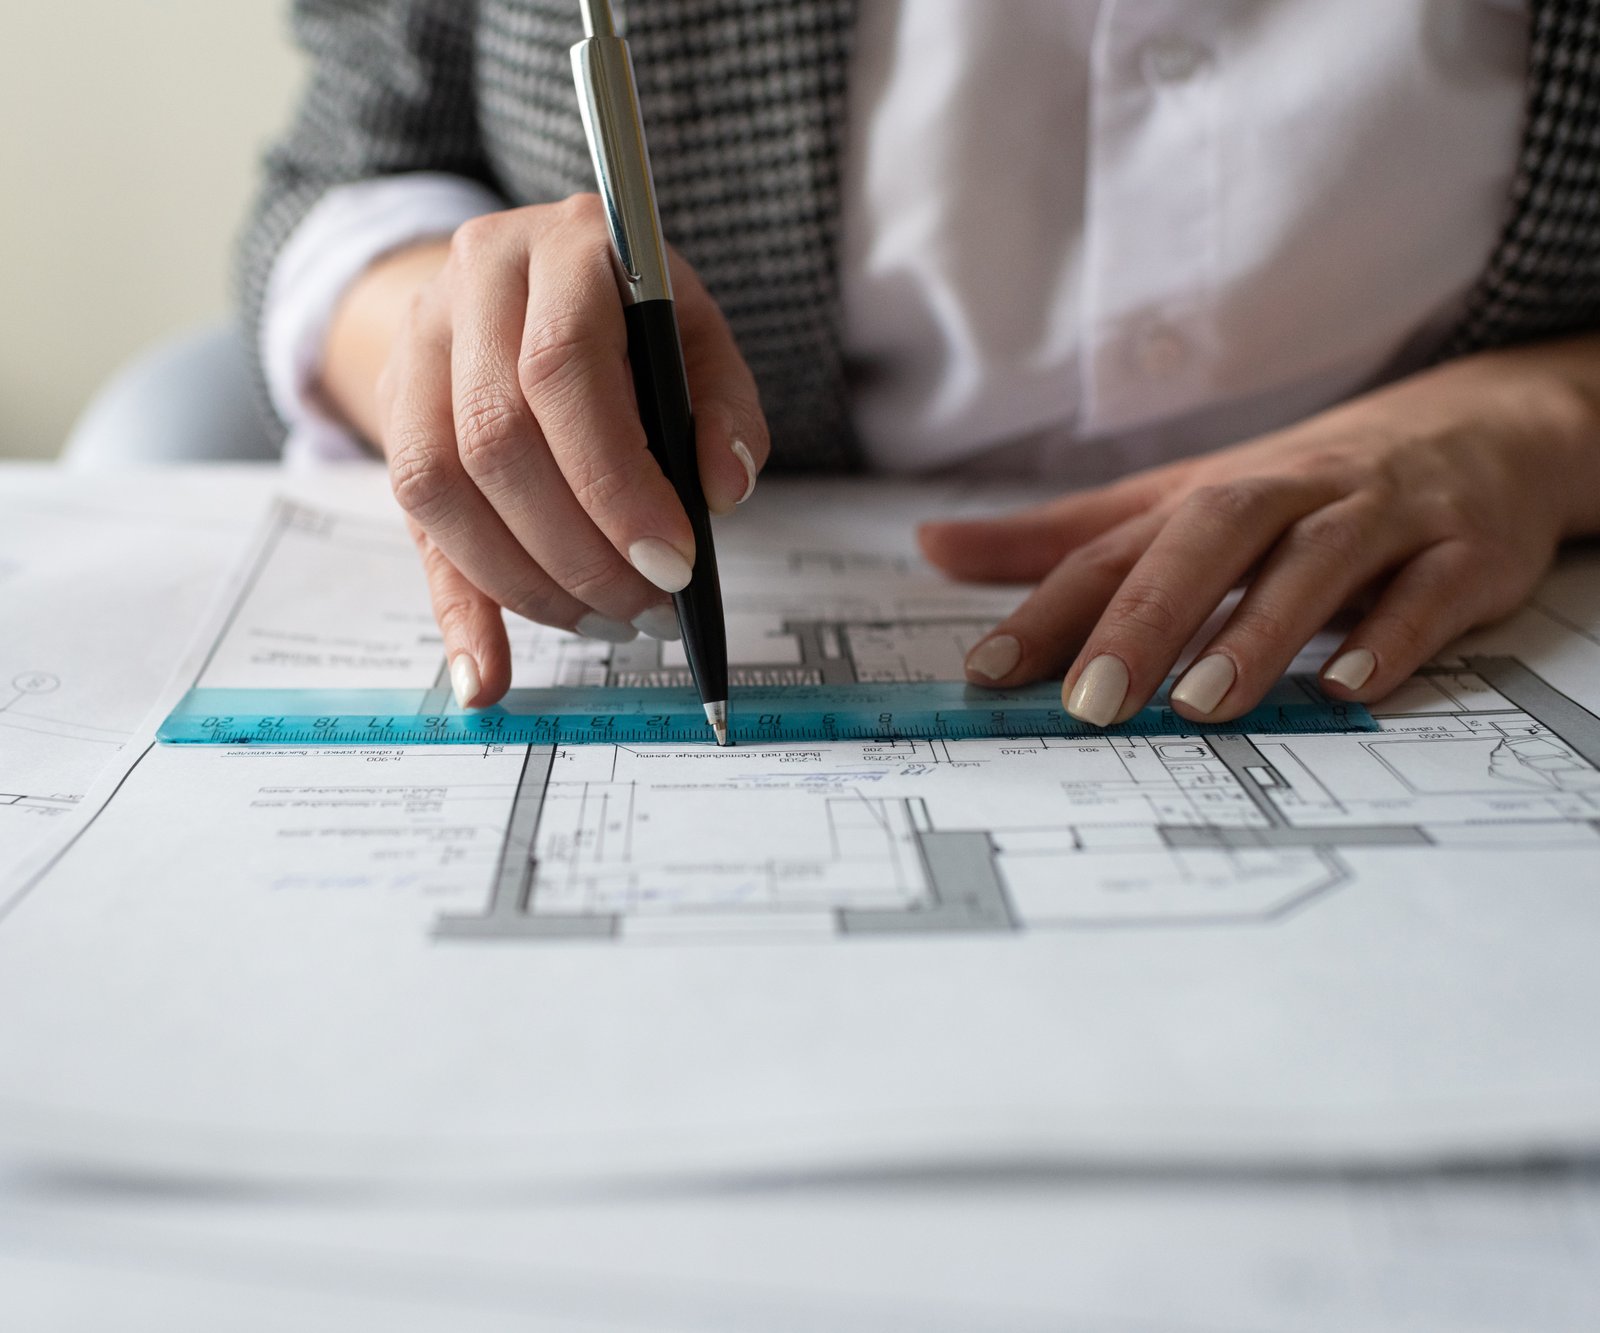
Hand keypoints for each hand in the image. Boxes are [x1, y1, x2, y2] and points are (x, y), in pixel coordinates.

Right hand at [321, 196, 767, 706]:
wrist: (526, 278)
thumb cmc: (630, 314)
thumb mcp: (694, 335)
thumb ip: (723, 405)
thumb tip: (723, 491)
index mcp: (562, 247)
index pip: (562, 371)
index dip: (614, 482)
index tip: (672, 565)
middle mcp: (471, 283)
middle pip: (494, 438)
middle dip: (577, 547)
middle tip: (645, 608)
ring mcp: (417, 348)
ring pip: (438, 486)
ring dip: (524, 581)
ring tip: (603, 622)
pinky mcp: (394, 413)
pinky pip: (413, 527)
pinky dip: (458, 611)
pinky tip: (490, 676)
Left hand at [919, 338, 1599, 724]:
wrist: (1482, 429)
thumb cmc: (1300, 487)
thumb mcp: (1176, 502)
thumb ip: (1063, 539)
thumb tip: (933, 545)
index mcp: (1208, 495)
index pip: (1114, 548)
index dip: (1046, 607)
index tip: (988, 672)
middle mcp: (1287, 497)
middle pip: (1208, 538)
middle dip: (1145, 617)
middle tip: (1091, 702)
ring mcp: (1378, 521)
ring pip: (1315, 564)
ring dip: (1256, 633)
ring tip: (1199, 704)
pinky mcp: (1462, 554)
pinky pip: (1428, 593)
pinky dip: (1390, 639)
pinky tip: (1346, 688)